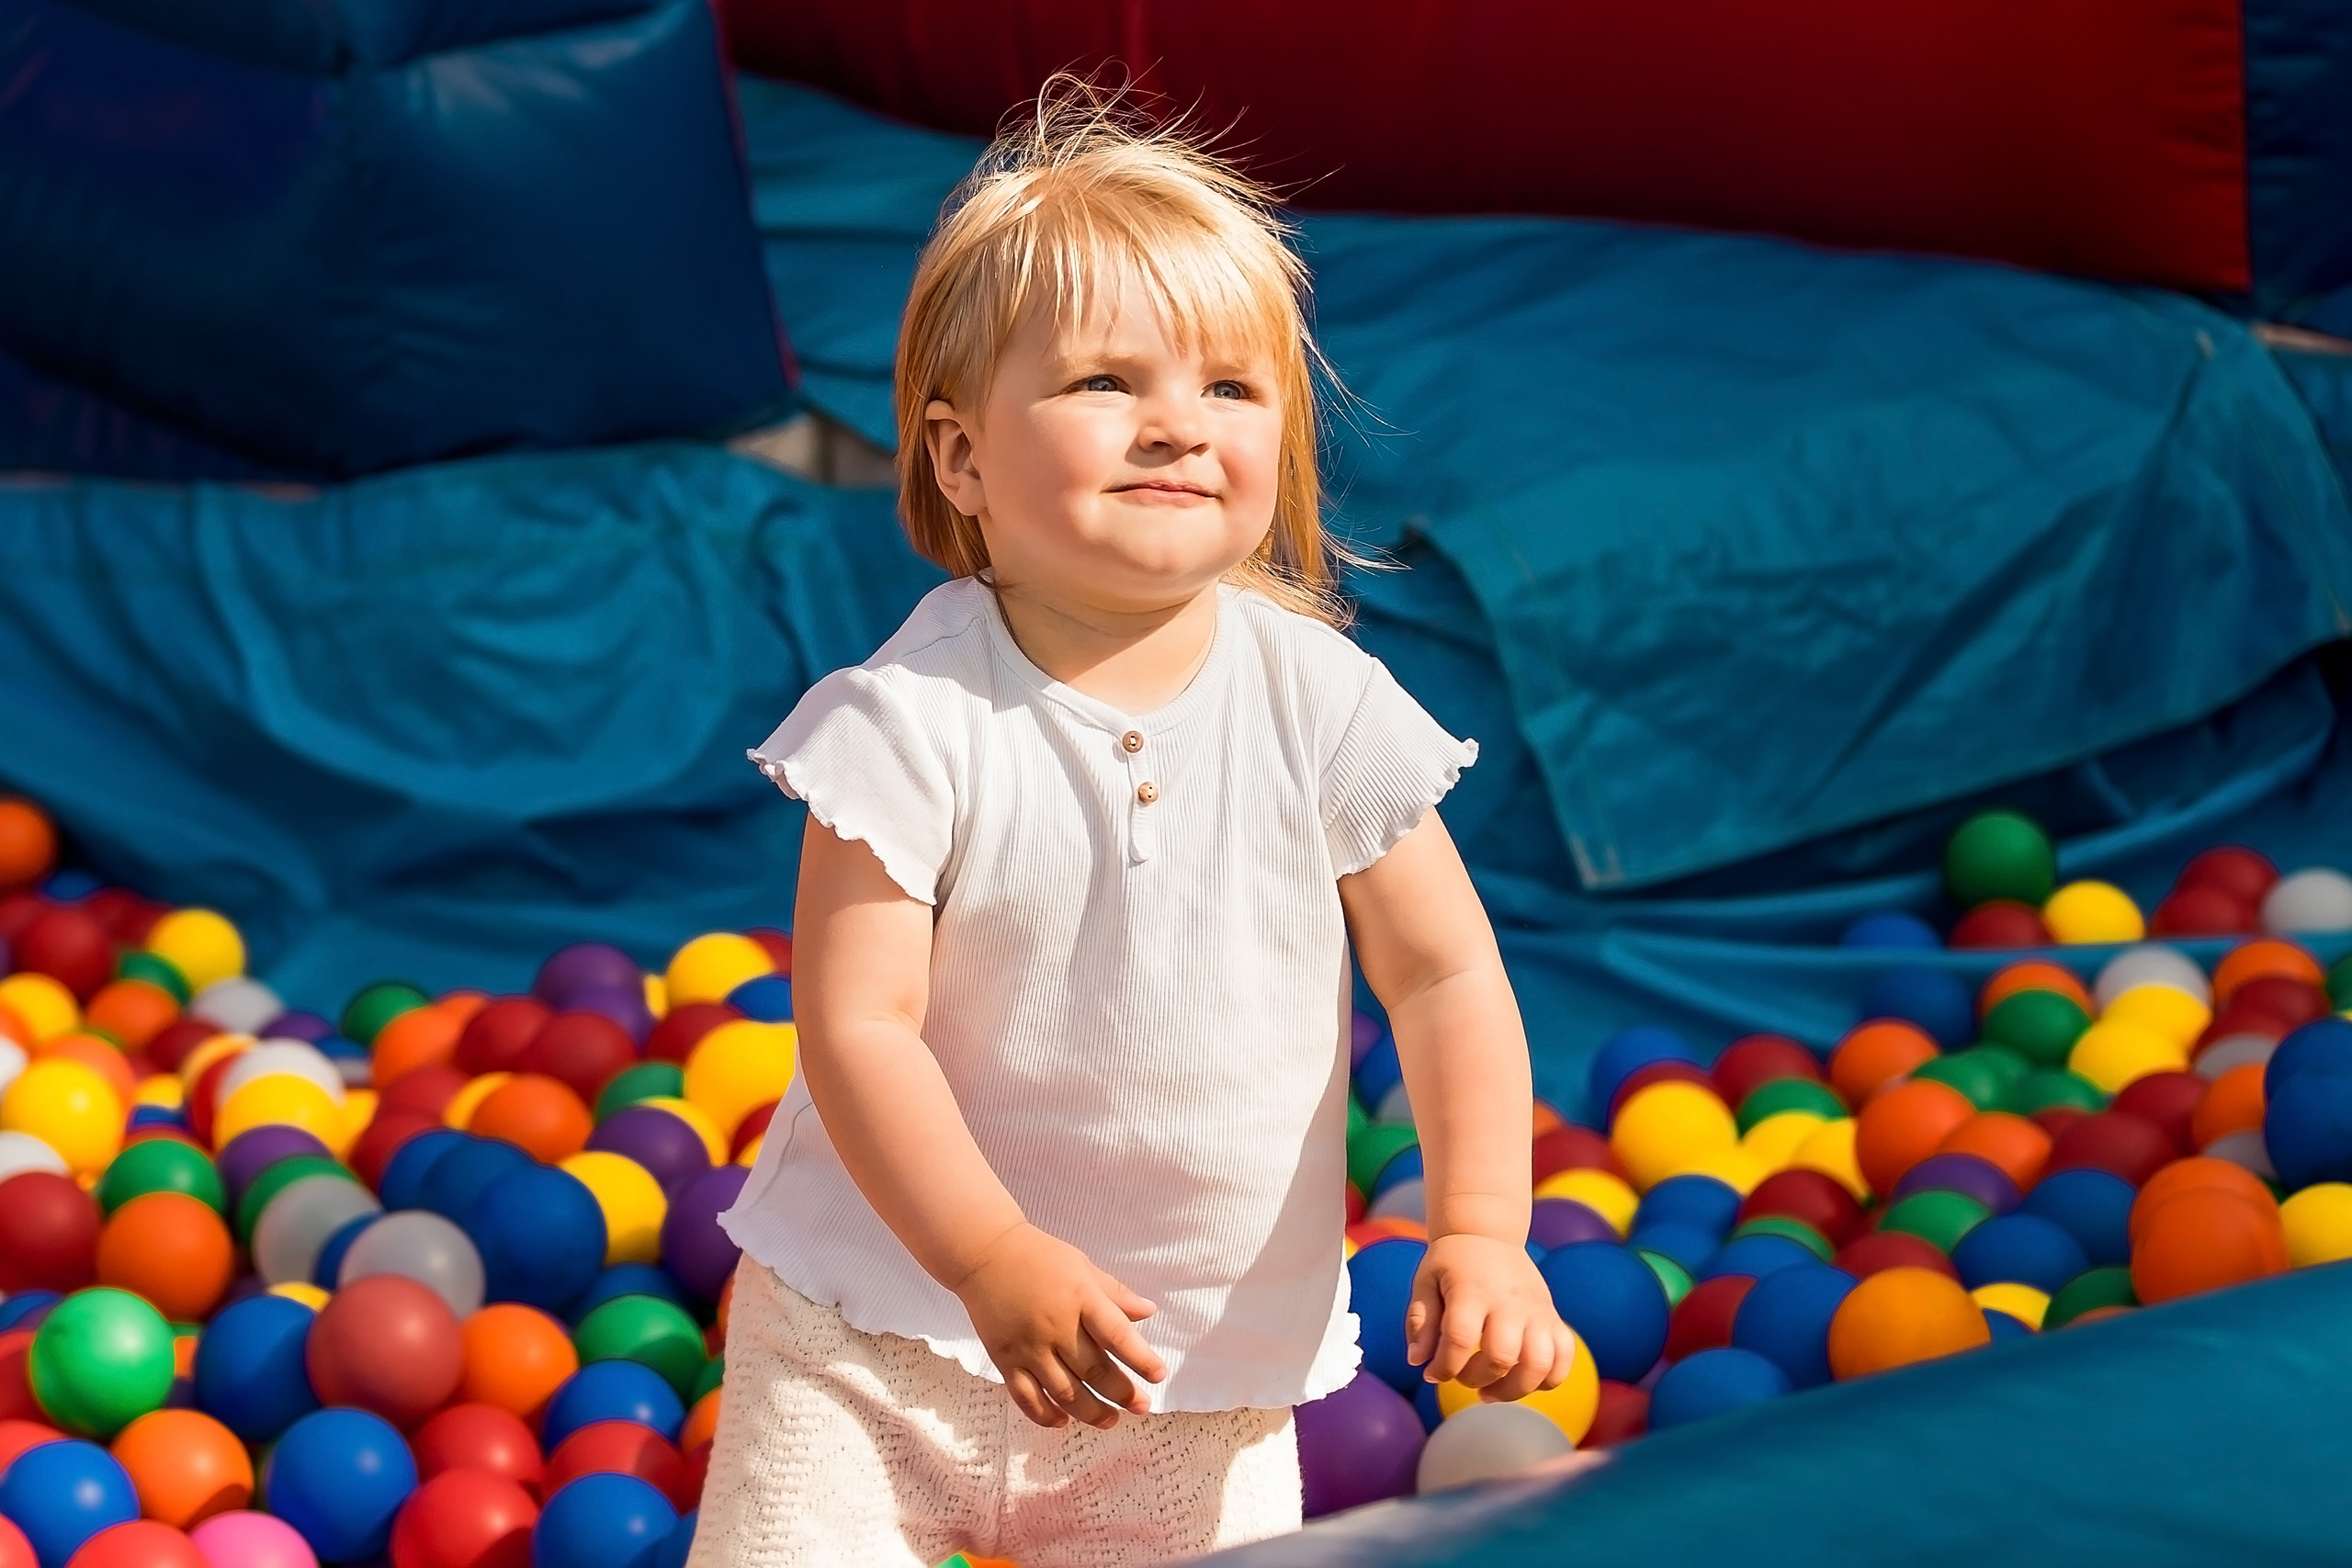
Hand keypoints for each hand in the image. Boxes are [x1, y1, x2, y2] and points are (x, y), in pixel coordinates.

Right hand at [949, 1222, 1168, 1430]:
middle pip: (1094, 1370)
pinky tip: (1064, 1421)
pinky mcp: (1005, 1360)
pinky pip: (1027, 1397)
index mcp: (1080, 1298)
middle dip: (1122, 1393)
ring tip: (1111, 1421)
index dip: (1140, 1358)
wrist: (985, 1254)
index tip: (1159, 1375)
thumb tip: (1149, 1311)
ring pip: (1064, 1392)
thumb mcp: (1082, 1266)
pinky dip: (1046, 1415)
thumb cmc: (1039, 1257)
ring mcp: (1029, 1347)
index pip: (1117, 1335)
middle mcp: (1056, 1326)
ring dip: (1091, 1412)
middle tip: (1141, 1406)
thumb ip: (1115, 1293)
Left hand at [1406, 1233, 1572, 1402]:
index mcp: (1472, 1291)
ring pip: (1539, 1363)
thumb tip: (1418, 1361)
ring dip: (1513, 1389)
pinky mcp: (1553, 1316)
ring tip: (1491, 1391)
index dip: (1443, 1367)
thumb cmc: (1451, 1262)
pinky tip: (1522, 1379)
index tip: (1432, 1374)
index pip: (1460, 1339)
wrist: (1489, 1233)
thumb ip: (1420, 1322)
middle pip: (1502, 1356)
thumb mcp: (1425, 1283)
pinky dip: (1548, 1379)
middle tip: (1462, 1376)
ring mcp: (1537, 1310)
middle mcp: (1509, 1301)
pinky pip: (1564, 1357)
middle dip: (1476, 1379)